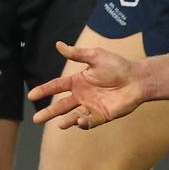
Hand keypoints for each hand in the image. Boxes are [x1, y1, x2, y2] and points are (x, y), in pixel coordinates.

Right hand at [29, 42, 143, 128]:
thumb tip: (58, 45)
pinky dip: (83, 123)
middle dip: (49, 112)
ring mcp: (91, 106)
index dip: (44, 90)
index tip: (31, 96)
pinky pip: (89, 121)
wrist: (137, 78)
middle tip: (36, 120)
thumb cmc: (118, 66)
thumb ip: (76, 54)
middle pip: (61, 105)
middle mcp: (82, 95)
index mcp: (78, 81)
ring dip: (66, 120)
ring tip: (59, 124)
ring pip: (73, 115)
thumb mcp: (95, 56)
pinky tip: (79, 121)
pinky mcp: (102, 116)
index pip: (56, 87)